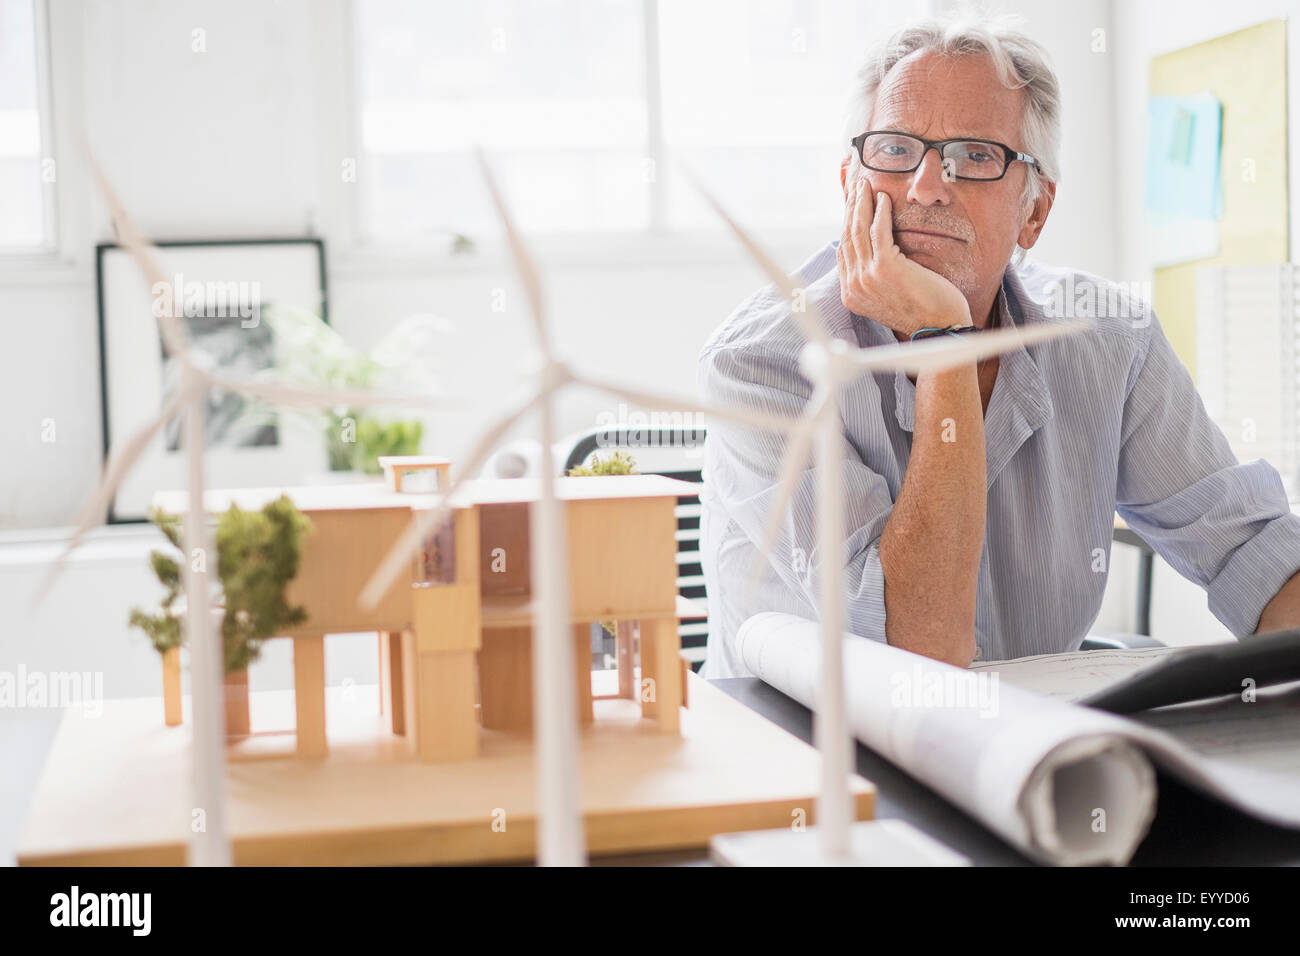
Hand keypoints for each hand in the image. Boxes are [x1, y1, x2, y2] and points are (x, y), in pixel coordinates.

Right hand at [837, 179, 970, 336]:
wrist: (939, 328)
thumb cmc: (922, 311)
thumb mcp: (889, 294)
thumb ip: (874, 276)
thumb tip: (872, 250)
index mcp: (851, 294)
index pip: (843, 250)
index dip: (847, 223)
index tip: (853, 204)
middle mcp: (853, 286)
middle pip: (847, 236)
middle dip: (851, 207)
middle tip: (857, 187)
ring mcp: (866, 278)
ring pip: (858, 230)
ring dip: (862, 203)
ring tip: (866, 186)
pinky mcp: (885, 268)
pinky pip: (878, 231)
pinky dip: (880, 211)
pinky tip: (884, 198)